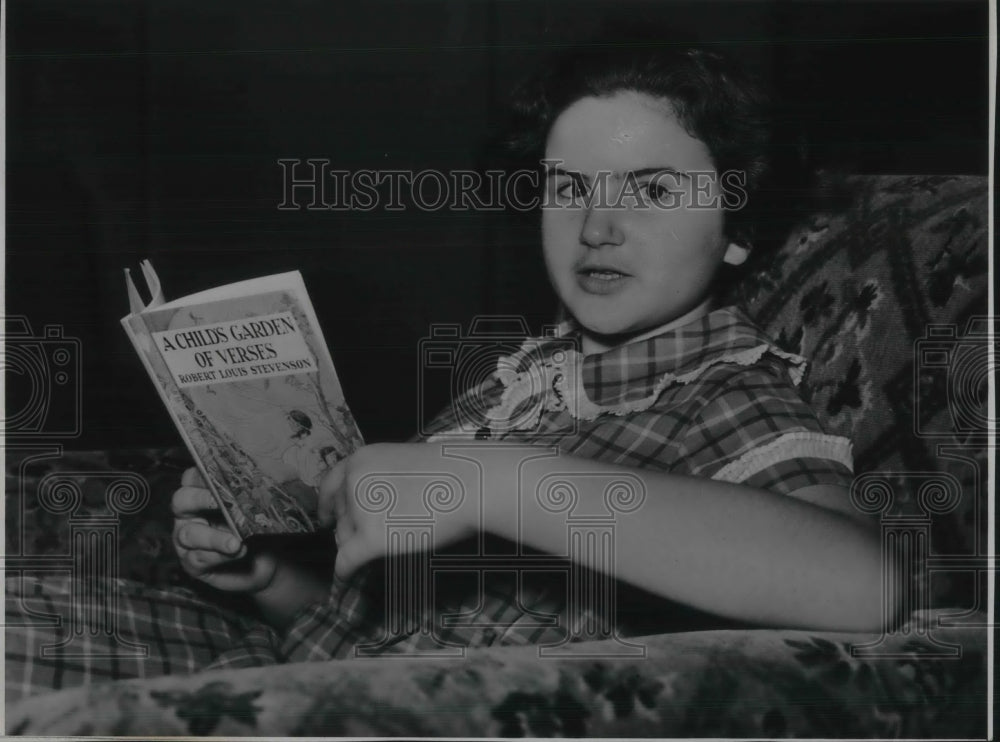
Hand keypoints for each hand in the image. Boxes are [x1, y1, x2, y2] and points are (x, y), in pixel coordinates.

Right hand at [172, 467, 277, 592]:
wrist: (270, 562)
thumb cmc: (262, 526)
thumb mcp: (262, 506)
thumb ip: (258, 491)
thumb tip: (271, 475)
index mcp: (203, 491)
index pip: (194, 475)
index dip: (203, 472)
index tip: (220, 473)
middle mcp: (190, 513)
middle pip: (181, 500)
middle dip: (199, 499)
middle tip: (219, 501)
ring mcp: (188, 538)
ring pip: (189, 534)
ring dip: (213, 537)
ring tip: (235, 542)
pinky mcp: (192, 563)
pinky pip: (198, 558)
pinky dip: (218, 555)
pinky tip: (236, 552)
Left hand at [318, 443, 477, 579]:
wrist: (470, 483)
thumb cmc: (450, 473)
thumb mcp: (404, 462)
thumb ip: (380, 478)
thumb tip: (370, 505)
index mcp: (361, 460)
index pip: (330, 485)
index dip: (325, 505)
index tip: (323, 518)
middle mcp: (354, 483)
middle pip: (340, 515)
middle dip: (350, 528)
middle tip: (370, 536)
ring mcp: (360, 510)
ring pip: (346, 538)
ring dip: (359, 545)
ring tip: (390, 542)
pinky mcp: (371, 537)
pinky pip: (347, 560)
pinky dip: (344, 571)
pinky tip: (345, 576)